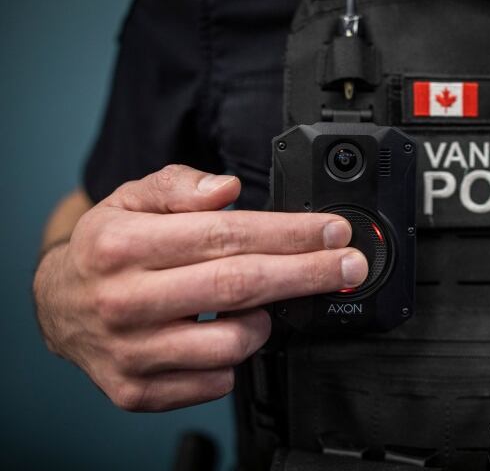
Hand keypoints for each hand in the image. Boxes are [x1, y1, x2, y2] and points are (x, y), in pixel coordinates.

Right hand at [33, 165, 367, 410]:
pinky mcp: (137, 390)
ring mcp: (131, 352)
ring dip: (264, 321)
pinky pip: (215, 381)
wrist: (55, 306)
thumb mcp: (130, 199)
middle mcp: (125, 300)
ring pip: (232, 342)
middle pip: (240, 287)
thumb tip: (227, 189)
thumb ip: (179, 185)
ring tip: (257, 303)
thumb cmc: (106, 249)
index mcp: (123, 245)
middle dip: (308, 274)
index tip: (332, 231)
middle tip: (348, 266)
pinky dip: (234, 358)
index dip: (289, 234)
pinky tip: (223, 333)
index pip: (226, 236)